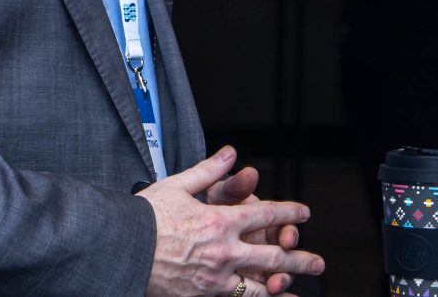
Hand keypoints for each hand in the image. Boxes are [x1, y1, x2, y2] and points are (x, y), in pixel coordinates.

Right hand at [140, 146, 322, 296]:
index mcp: (220, 220)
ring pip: (258, 287)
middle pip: (272, 256)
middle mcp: (223, 251)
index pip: (265, 215)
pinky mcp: (201, 295)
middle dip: (299, 259)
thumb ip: (209, 171)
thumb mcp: (178, 185)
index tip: (303, 213)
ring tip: (299, 291)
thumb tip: (231, 154)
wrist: (119, 249)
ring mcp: (214, 278)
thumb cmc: (145, 216)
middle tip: (319, 263)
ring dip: (282, 288)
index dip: (288, 213)